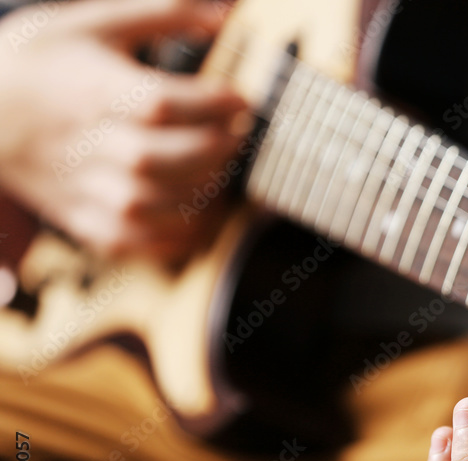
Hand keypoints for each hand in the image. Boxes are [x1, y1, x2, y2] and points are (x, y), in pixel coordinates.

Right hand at [0, 0, 246, 259]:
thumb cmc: (38, 61)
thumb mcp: (94, 22)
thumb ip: (164, 14)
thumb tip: (227, 11)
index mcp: (94, 90)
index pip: (163, 102)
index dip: (213, 102)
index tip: (239, 98)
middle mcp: (89, 143)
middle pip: (163, 156)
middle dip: (214, 147)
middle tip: (236, 134)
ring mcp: (82, 186)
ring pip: (152, 201)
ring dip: (199, 189)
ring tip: (218, 168)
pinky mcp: (80, 218)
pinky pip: (132, 241)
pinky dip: (171, 237)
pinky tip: (195, 215)